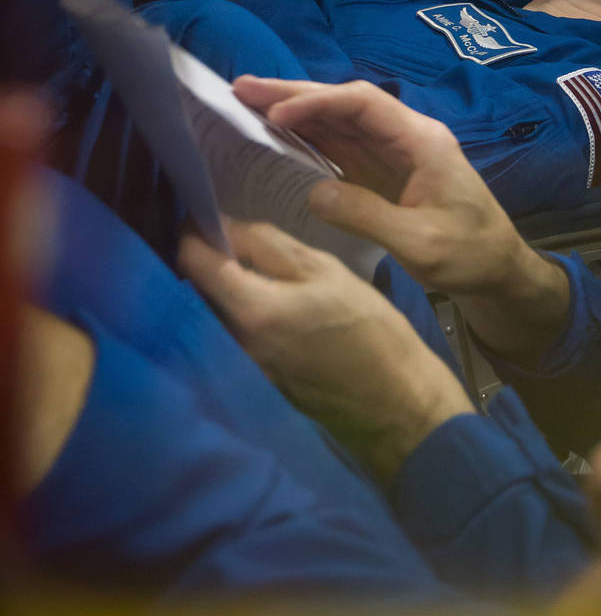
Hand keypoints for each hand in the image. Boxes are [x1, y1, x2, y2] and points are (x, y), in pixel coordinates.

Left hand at [178, 219, 471, 481]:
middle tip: (233, 235)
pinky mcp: (254, 382)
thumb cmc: (369, 327)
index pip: (192, 261)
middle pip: (198, 290)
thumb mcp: (325, 270)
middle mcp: (233, 342)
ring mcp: (241, 367)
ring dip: (224, 289)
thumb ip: (270, 245)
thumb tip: (225, 226)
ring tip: (251, 266)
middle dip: (209, 260)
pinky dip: (240, 315)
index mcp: (250, 310)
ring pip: (215, 314)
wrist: (394, 401)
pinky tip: (268, 304)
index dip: (194, 231)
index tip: (204, 213)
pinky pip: (232, 337)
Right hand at [233, 76, 571, 359]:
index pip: (363, 105)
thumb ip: (368, 216)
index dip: (318, 102)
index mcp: (421, 141)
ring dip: (295, 112)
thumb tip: (315, 192)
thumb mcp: (420, 244)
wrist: (499, 270)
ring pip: (339, 122)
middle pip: (345, 103)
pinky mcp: (384, 172)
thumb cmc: (470, 255)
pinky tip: (277, 137)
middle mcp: (406, 136)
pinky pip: (341, 146)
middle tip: (242, 89)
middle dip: (295, 94)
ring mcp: (394, 153)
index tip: (276, 113)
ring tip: (246, 104)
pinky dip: (307, 138)